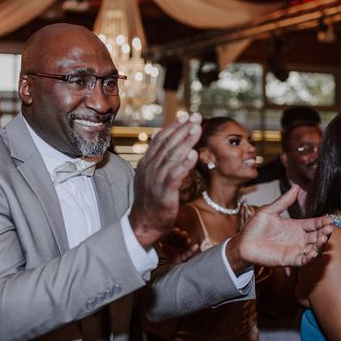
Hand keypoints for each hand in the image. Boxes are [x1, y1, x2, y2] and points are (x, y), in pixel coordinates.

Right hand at [129, 113, 201, 248]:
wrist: (143, 224)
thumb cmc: (150, 199)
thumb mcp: (149, 173)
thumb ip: (155, 154)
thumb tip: (157, 133)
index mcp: (147, 162)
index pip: (161, 139)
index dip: (174, 127)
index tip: (187, 116)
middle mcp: (150, 168)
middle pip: (167, 144)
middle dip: (182, 129)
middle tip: (196, 116)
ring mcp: (155, 179)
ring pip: (172, 156)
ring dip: (186, 141)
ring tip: (197, 129)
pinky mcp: (163, 192)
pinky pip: (174, 175)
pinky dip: (184, 164)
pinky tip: (194, 155)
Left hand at [158, 227, 199, 264]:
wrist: (162, 276)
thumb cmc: (157, 264)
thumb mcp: (155, 251)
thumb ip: (156, 242)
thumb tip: (157, 233)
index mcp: (161, 247)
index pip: (167, 238)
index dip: (172, 233)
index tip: (177, 229)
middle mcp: (168, 251)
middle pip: (175, 241)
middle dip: (180, 237)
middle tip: (184, 233)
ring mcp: (174, 256)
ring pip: (182, 246)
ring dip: (186, 242)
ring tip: (189, 240)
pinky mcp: (180, 261)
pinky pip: (186, 255)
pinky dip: (191, 251)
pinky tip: (195, 246)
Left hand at [227, 185, 331, 272]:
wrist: (243, 243)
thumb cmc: (254, 227)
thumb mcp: (269, 211)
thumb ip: (283, 201)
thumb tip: (296, 186)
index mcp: (295, 226)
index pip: (314, 224)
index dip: (323, 222)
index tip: (330, 218)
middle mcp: (298, 238)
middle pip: (317, 236)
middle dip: (325, 232)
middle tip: (329, 228)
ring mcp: (295, 249)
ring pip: (314, 248)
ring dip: (321, 245)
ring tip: (324, 238)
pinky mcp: (289, 260)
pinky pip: (304, 260)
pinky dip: (311, 257)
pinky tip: (314, 251)